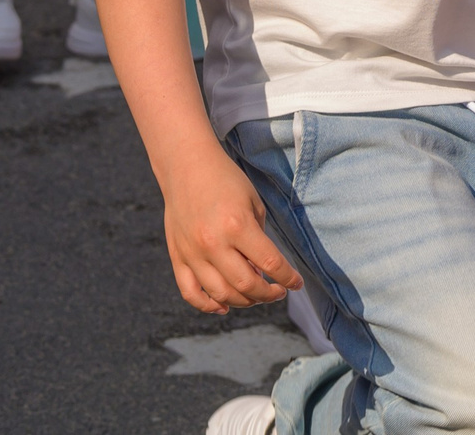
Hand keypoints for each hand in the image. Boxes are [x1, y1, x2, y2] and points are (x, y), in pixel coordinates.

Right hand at [161, 145, 300, 312]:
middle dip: (268, 294)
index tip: (297, 284)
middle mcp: (213, 244)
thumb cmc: (227, 181)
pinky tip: (224, 306)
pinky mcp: (177, 258)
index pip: (270, 264)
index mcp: (237, 226)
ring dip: (243, 302)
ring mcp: (192, 254)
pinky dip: (208, 305)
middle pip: (246, 286)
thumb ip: (259, 238)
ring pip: (220, 295)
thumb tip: (263, 272)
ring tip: (256, 296)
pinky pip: (190, 293)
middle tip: (278, 292)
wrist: (187, 168)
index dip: (287, 278)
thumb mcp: (253, 203)